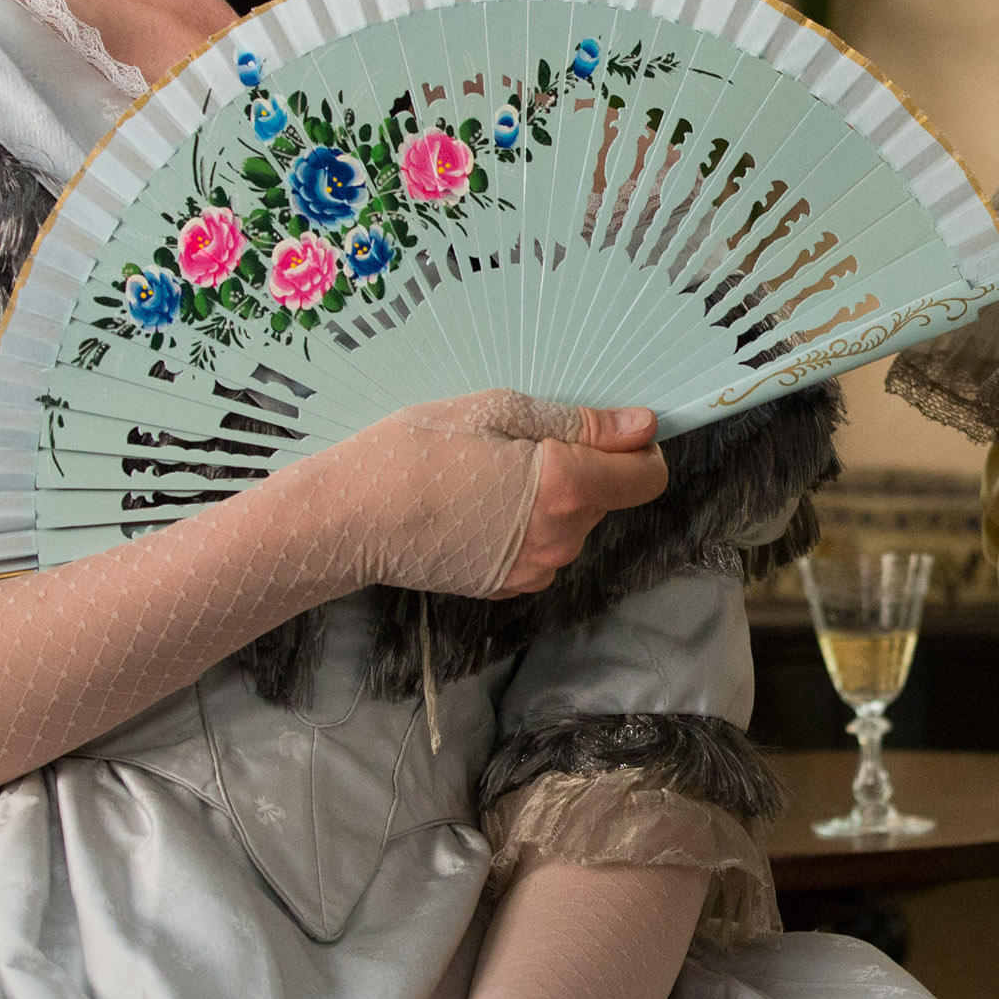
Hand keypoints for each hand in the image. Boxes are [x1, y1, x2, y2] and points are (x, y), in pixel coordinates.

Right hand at [303, 393, 667, 600]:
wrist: (351, 517)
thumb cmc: (417, 449)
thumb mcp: (498, 411)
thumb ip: (578, 424)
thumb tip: (641, 428)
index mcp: (567, 487)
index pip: (647, 476)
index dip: (637, 449)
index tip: (611, 431)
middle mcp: (562, 537)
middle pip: (606, 497)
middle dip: (583, 468)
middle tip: (520, 444)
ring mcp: (535, 569)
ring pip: (573, 524)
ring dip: (552, 499)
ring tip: (491, 475)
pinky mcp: (507, 587)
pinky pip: (541, 549)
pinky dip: (526, 527)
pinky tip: (479, 507)